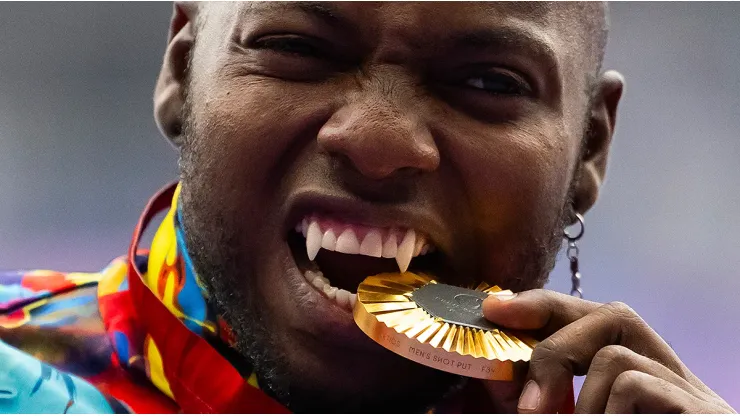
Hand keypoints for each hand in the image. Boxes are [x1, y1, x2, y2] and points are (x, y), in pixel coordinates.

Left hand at [480, 289, 734, 412]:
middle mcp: (671, 375)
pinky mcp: (703, 414)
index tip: (496, 311)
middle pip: (613, 315)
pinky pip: (635, 386)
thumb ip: (547, 402)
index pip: (595, 315)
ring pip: (616, 358)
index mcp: (643, 374)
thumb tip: (497, 379)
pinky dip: (608, 413)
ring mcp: (692, 395)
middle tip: (529, 409)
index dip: (542, 305)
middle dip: (554, 352)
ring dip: (581, 405)